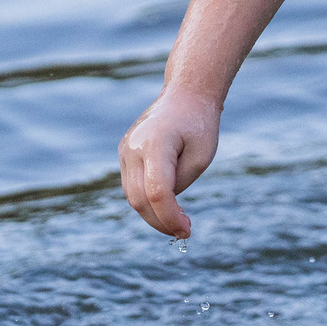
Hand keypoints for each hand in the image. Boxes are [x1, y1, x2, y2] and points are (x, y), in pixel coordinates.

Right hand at [118, 86, 221, 237]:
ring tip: (178, 221)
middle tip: (184, 232)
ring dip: (153, 214)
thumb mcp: (202, 156)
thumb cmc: (199, 123)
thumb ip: (181, 182)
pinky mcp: (124, 153)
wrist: (185, 94)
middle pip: (140, 198)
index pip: (157, 192)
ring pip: (132, 196)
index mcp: (154, 144)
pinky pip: (133, 185)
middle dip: (161, 221)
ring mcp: (125, 150)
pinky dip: (147, 201)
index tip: (186, 230)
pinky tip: (167, 207)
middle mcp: (133, 148)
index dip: (170, 217)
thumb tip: (164, 205)